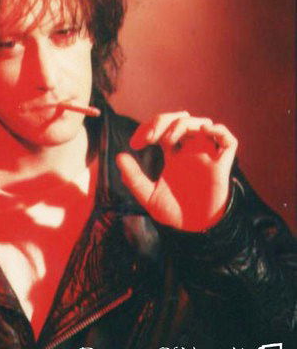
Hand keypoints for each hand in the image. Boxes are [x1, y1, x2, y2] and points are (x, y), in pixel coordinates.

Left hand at [116, 111, 237, 231]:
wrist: (194, 230)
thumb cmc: (173, 212)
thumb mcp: (148, 196)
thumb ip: (134, 177)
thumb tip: (119, 156)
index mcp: (173, 154)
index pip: (163, 127)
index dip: (147, 127)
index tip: (135, 144)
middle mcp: (190, 151)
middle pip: (181, 119)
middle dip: (163, 120)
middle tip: (149, 137)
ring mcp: (206, 156)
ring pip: (202, 124)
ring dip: (182, 125)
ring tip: (167, 141)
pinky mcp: (222, 166)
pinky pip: (228, 141)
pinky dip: (219, 131)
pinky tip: (203, 133)